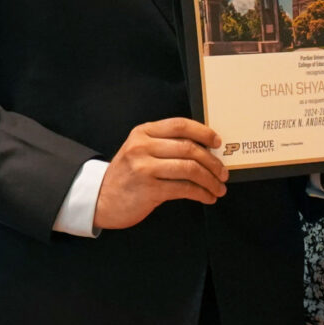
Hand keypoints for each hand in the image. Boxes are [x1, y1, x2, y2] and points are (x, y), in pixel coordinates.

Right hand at [95, 118, 226, 229]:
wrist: (101, 199)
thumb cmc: (127, 176)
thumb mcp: (139, 151)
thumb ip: (164, 145)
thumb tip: (204, 149)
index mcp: (143, 132)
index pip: (180, 125)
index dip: (203, 132)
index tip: (217, 142)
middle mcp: (142, 147)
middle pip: (189, 148)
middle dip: (212, 162)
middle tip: (222, 173)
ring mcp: (145, 168)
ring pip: (190, 169)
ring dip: (210, 180)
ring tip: (218, 188)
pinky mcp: (149, 189)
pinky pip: (184, 188)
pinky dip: (201, 193)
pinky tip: (207, 197)